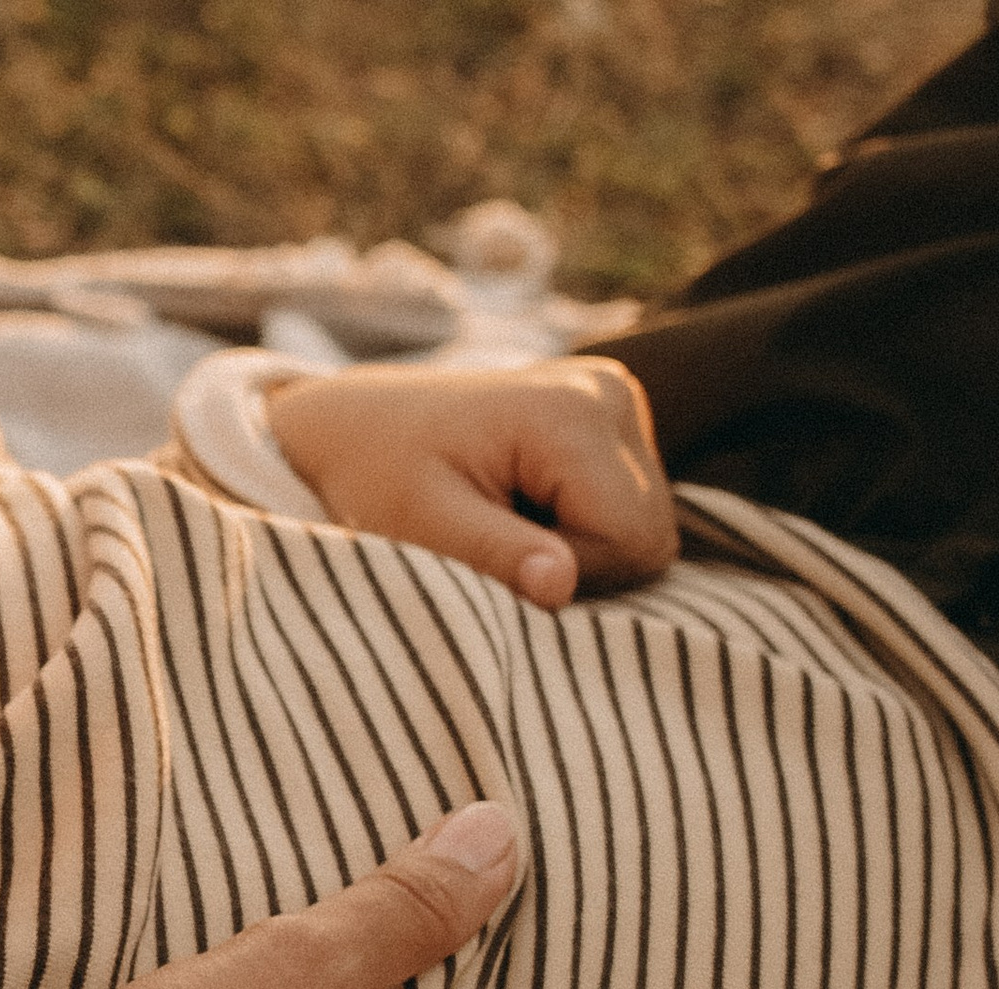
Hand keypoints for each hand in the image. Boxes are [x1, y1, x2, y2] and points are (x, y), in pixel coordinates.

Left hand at [265, 358, 676, 608]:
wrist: (350, 424)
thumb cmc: (373, 473)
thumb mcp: (420, 522)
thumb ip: (494, 555)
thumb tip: (560, 587)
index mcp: (573, 412)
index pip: (629, 541)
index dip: (567, 573)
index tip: (491, 553)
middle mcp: (609, 392)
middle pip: (647, 535)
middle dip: (575, 562)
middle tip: (492, 541)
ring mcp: (614, 398)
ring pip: (642, 525)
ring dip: (575, 545)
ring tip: (499, 519)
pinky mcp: (608, 416)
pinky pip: (625, 505)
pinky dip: (575, 523)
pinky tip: (517, 504)